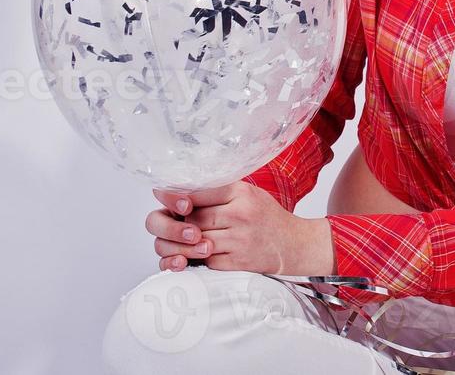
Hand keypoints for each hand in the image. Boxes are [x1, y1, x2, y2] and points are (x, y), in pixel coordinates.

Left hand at [146, 181, 332, 274]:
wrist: (294, 244)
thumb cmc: (267, 217)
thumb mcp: (249, 194)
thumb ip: (220, 191)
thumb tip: (181, 191)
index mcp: (241, 192)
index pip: (198, 192)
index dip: (175, 195)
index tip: (160, 194)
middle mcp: (240, 214)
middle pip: (192, 219)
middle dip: (179, 224)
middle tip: (176, 224)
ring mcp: (240, 240)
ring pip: (196, 242)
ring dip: (185, 244)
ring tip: (183, 241)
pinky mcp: (239, 262)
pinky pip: (207, 262)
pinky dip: (198, 260)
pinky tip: (198, 255)